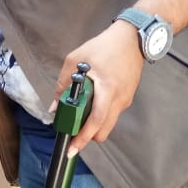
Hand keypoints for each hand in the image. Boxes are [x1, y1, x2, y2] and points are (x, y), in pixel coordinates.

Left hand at [55, 21, 144, 157]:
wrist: (132, 39)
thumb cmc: (103, 46)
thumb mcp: (75, 59)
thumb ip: (63, 84)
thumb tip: (55, 108)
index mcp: (107, 89)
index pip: (96, 121)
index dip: (84, 137)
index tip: (72, 148)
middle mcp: (119, 99)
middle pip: (104, 130)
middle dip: (88, 136)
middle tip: (73, 132)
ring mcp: (125, 100)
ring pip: (108, 124)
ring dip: (94, 125)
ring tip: (81, 112)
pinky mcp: (127, 98)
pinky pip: (112, 114)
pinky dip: (101, 115)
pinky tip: (92, 102)